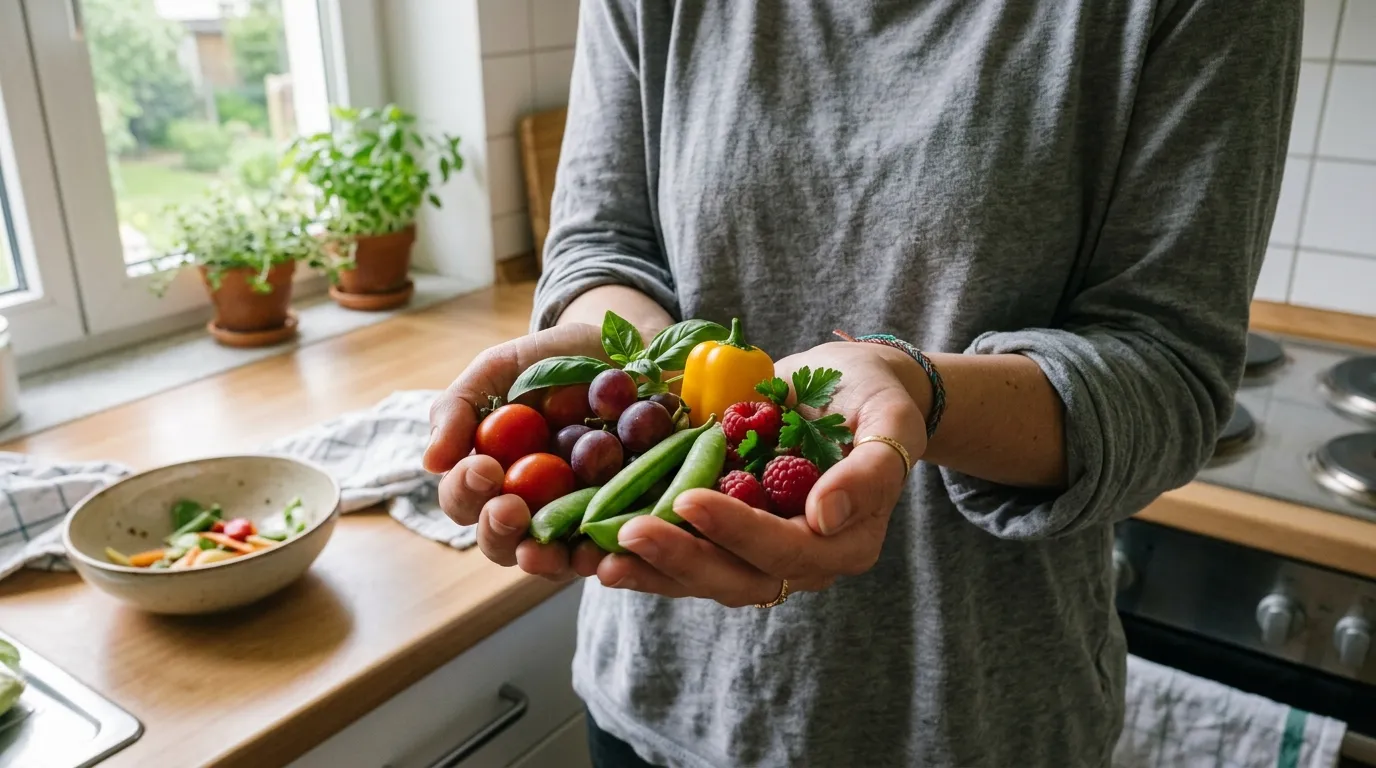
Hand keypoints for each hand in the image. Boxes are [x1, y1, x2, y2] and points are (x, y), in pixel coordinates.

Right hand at [425, 323, 611, 580]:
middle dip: (498, 530)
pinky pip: (605, 552)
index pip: (462, 499)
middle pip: (498, 542)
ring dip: (542, 559)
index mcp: (488, 475)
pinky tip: (599, 552)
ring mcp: (571, 519)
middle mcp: (525, 506)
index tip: (484, 467)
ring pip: (548, 560)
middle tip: (510, 508)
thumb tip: (431, 463)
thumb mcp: (500, 370)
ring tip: (544, 548)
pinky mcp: (616, 521)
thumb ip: (458, 409)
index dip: (466, 491)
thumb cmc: (550, 361)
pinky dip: (600, 557)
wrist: (623, 349)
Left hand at [601, 341, 928, 606]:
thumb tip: (824, 517)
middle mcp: (806, 562)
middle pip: (740, 578)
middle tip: (627, 532)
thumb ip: (869, 472)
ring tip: (600, 559)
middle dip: (681, 558)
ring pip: (707, 579)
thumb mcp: (889, 420)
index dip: (737, 530)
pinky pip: (690, 560)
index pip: (787, 548)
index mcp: (847, 541)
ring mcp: (765, 557)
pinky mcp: (731, 543)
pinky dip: (646, 560)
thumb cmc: (873, 398)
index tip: (688, 499)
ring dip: (652, 571)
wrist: (850, 390)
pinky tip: (600, 553)